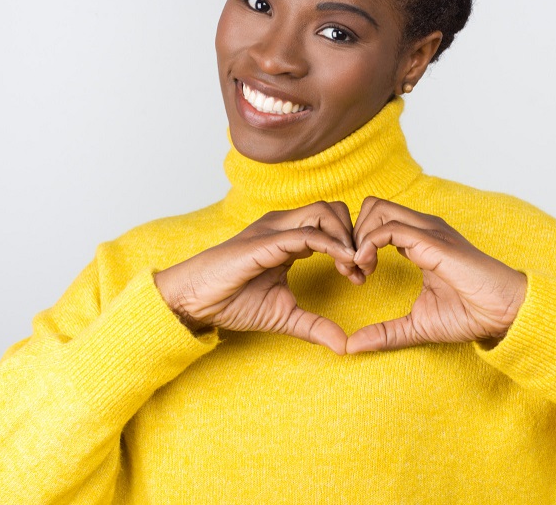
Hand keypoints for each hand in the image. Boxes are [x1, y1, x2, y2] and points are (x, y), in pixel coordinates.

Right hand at [154, 201, 362, 354]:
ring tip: (351, 269)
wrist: (195, 301)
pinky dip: (331, 245)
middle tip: (360, 270)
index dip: (352, 246)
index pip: (331, 224)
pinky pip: (307, 234)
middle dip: (355, 236)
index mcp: (288, 237)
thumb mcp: (284, 315)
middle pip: (334, 209)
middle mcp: (283, 226)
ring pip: (324, 212)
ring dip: (346, 238)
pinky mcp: (266, 240)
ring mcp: (274, 229)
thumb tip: (344, 345)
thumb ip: (315, 325)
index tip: (360, 276)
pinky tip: (343, 264)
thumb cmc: (232, 302)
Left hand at [346, 197, 527, 353]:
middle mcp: (422, 228)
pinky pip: (388, 227)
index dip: (357, 244)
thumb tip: (351, 346)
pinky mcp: (431, 241)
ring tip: (360, 270)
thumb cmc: (470, 314)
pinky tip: (366, 267)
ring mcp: (428, 230)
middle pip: (372, 206)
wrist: (504, 313)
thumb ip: (385, 332)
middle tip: (352, 270)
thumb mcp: (417, 325)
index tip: (354, 276)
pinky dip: (368, 243)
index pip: (377, 221)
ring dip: (358, 237)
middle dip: (352, 234)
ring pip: (377, 208)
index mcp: (420, 241)